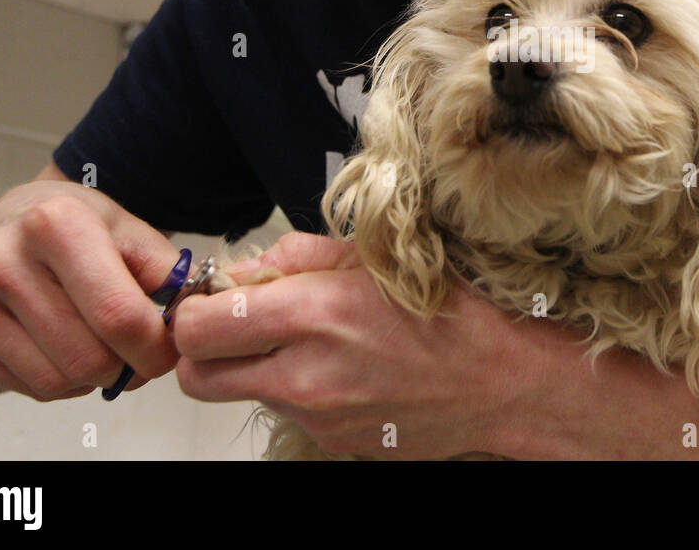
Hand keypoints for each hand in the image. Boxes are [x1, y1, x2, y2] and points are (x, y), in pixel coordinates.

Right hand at [0, 182, 182, 399]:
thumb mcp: (127, 229)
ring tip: (103, 345)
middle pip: (90, 358)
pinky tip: (64, 347)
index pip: (120, 316)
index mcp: (56, 223)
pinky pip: (30, 388)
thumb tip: (195, 318)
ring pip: (59, 381)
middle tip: (140, 354)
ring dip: (96, 378)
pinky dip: (62, 381)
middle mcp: (2, 257)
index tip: (169, 348)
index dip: (157, 348)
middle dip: (130, 368)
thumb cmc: (73, 228)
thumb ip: (167, 271)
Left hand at [172, 232, 543, 457]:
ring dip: (254, 368)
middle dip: (204, 350)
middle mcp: (305, 373)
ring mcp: (317, 415)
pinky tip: (343, 366)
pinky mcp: (333, 440)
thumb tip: (244, 270)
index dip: (194, 311)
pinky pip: (289, 412)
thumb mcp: (373, 260)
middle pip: (197, 377)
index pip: (197, 328)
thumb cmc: (452, 311)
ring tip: (308, 342)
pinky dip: (298, 389)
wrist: (504, 381)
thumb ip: (295, 258)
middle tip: (236, 327)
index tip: (215, 299)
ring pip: (243, 394)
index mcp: (312, 314)